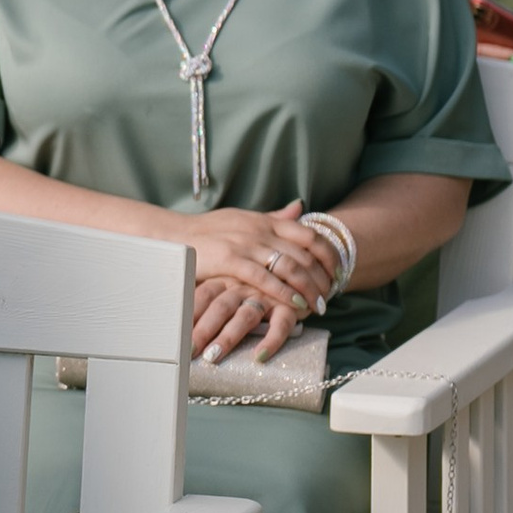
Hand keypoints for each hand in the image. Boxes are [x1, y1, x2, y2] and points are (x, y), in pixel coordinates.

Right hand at [188, 201, 337, 362]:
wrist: (175, 235)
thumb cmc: (209, 231)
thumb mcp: (245, 218)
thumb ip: (274, 217)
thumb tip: (300, 207)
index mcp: (266, 221)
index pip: (310, 234)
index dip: (329, 254)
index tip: (337, 272)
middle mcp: (260, 231)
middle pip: (305, 254)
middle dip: (322, 278)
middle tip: (331, 296)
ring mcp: (246, 245)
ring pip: (290, 267)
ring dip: (309, 289)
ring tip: (318, 305)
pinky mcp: (231, 260)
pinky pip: (265, 279)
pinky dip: (284, 293)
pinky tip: (295, 305)